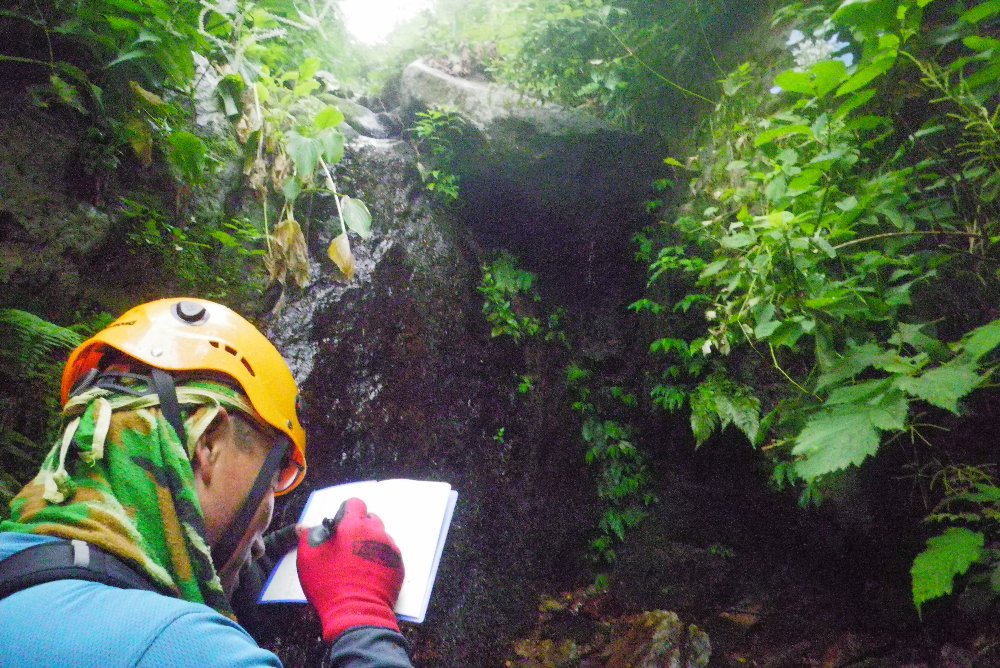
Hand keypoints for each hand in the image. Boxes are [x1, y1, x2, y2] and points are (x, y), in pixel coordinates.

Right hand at [296, 498, 404, 641]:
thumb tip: (304, 527)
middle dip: (359, 527)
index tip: (339, 526)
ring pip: (380, 537)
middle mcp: (376, 532)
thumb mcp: (309, 559)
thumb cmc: (330, 585)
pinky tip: (367, 573)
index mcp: (354, 526)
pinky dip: (379, 559)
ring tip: (357, 563)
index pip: (355, 504)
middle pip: (370, 519)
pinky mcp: (398, 565)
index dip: (345, 513)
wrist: (356, 613)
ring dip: (369, 543)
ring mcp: (389, 549)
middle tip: (346, 546)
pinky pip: (388, 554)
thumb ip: (308, 536)